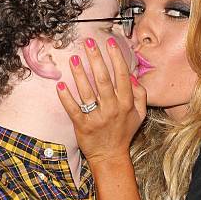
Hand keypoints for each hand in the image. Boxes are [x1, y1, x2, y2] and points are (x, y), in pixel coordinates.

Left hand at [56, 37, 146, 165]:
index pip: (122, 76)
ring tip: (73, 58)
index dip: (116, 58)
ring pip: (87, 92)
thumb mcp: (139, 115)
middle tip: (89, 43)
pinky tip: (60, 85)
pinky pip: (73, 109)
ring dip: (80, 74)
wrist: (110, 156)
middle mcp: (112, 109)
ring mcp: (97, 118)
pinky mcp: (83, 126)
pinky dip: (66, 98)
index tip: (110, 42)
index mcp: (126, 104)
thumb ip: (140, 96)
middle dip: (96, 59)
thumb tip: (133, 77)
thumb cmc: (123, 133)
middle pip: (104, 80)